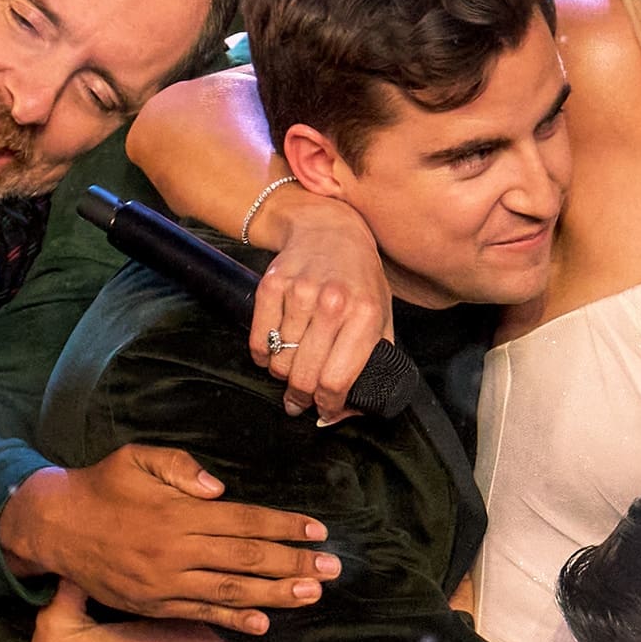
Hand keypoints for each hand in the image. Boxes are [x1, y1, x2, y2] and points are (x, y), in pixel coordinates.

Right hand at [0, 443, 337, 634]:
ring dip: (276, 594)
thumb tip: (218, 487)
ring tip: (313, 595)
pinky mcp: (154, 607)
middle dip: (293, 564)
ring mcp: (165, 585)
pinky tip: (264, 623)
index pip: (243, 522)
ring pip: (230, 591)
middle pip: (246, 559)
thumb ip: (177, 467)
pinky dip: (234, 620)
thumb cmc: (100, 487)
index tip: (317, 531)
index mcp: (176, 514)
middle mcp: (174, 553)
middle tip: (332, 569)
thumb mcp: (135, 459)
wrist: (53, 528)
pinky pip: (201, 616)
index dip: (283, 527)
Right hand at [247, 195, 389, 422]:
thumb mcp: (381, 315)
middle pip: (304, 376)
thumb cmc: (360, 279)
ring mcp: (299, 293)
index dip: (327, 405)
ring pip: (280, 362)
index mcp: (365, 315)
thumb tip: (342, 413)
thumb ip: (373, 364)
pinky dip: (264, 355)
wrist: (329, 228)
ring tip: (292, 369)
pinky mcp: (272, 286)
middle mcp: (332, 304)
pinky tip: (276, 351)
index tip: (324, 409)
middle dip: (301, 398)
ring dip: (283, 375)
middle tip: (300, 402)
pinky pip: (259, 342)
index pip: (337, 379)